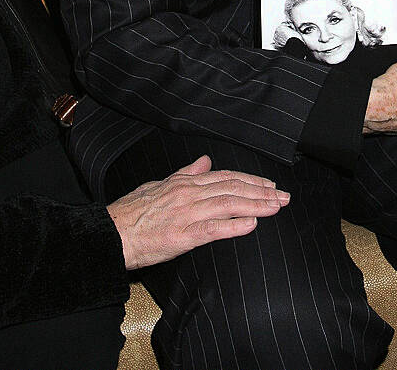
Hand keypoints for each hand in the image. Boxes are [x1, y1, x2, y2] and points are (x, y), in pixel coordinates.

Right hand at [107, 155, 289, 270]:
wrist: (112, 233)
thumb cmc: (132, 211)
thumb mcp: (160, 184)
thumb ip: (186, 173)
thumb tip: (205, 160)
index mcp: (185, 182)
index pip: (225, 177)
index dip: (250, 180)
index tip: (269, 184)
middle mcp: (189, 194)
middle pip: (232, 188)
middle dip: (261, 192)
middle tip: (284, 196)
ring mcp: (186, 214)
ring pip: (228, 205)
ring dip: (256, 205)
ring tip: (276, 206)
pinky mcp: (182, 236)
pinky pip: (212, 229)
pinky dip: (234, 226)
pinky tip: (251, 224)